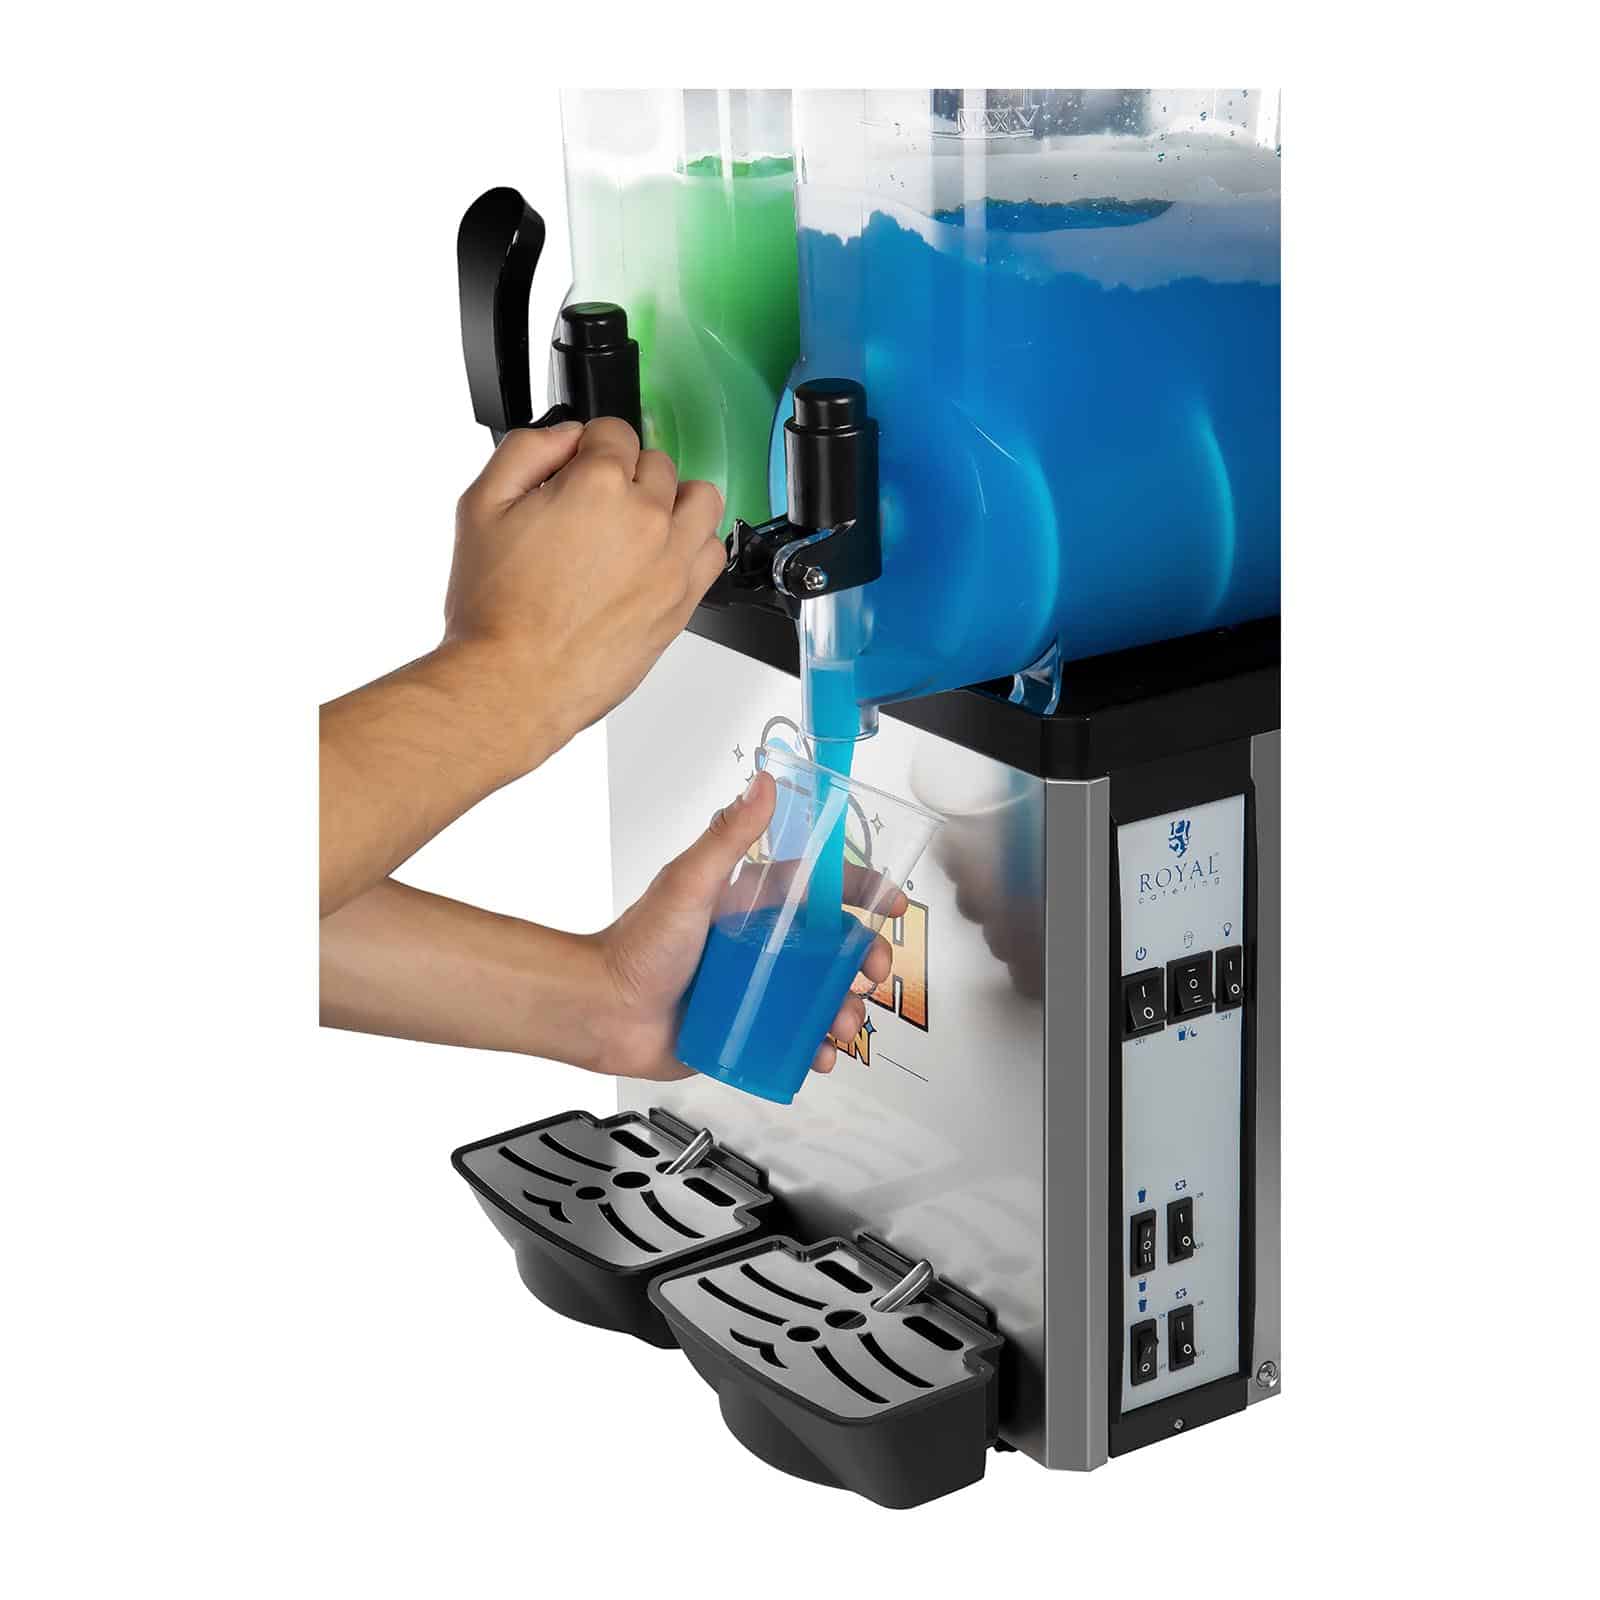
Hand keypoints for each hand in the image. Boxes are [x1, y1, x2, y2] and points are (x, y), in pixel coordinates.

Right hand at [444, 418, 726, 767]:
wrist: (516, 681)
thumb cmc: (497, 610)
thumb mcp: (480, 506)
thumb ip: (526, 450)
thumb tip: (564, 435)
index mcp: (597, 483)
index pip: (614, 431)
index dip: (588, 448)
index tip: (577, 471)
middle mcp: (645, 516)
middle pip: (655, 463)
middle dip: (625, 476)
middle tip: (593, 509)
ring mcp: (672, 559)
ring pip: (699, 499)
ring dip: (672, 500)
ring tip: (639, 524)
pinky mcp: (684, 600)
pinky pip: (713, 550)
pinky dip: (694, 544)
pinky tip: (662, 556)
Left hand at [588, 772, 898, 1081]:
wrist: (601, 1012)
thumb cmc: (636, 946)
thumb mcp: (689, 883)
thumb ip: (729, 836)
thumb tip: (762, 784)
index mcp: (749, 902)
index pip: (817, 887)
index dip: (859, 890)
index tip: (890, 901)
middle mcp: (757, 943)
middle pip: (830, 946)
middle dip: (862, 958)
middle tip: (872, 972)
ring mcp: (755, 986)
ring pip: (819, 994)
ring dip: (845, 1008)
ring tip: (843, 1023)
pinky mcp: (746, 1026)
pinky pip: (793, 1036)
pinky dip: (815, 1045)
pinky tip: (819, 1053)